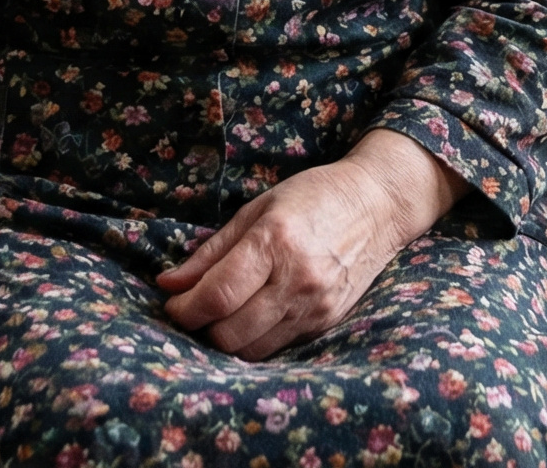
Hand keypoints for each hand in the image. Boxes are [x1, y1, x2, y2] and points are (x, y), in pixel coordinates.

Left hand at [157, 130, 462, 358]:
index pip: (218, 295)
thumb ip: (211, 251)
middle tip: (195, 309)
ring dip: (227, 339)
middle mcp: (297, 278)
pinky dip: (256, 340)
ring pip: (252, 349)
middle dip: (202, 327)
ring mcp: (315, 305)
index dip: (185, 309)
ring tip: (222, 315)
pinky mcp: (326, 322)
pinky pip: (278, 348)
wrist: (378, 204)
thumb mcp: (258, 208)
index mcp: (275, 241)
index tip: (173, 304)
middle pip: (230, 333)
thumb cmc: (313, 195)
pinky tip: (252, 318)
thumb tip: (169, 284)